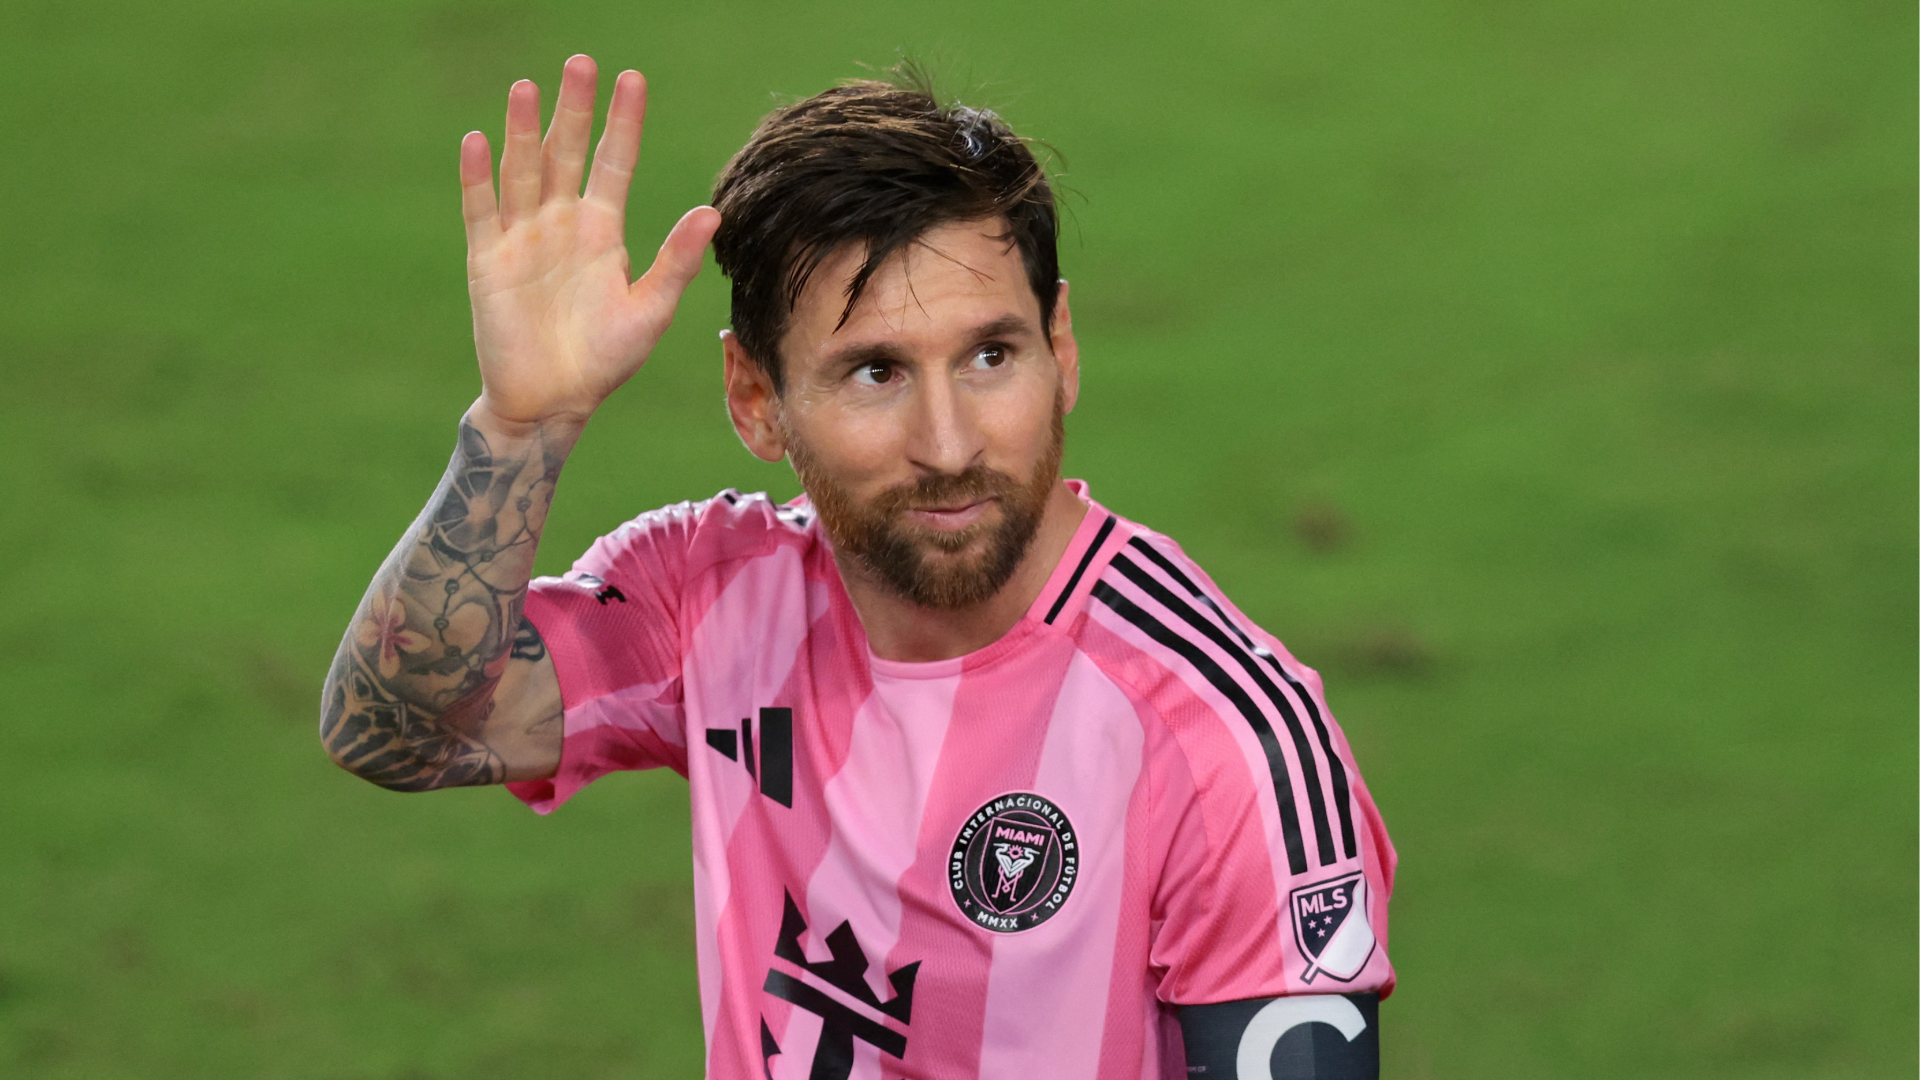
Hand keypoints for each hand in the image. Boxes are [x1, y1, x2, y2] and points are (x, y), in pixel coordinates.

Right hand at [460, 55, 721, 428]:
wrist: (552, 403)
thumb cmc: (605, 361)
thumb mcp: (649, 311)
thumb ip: (676, 261)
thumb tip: (712, 212)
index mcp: (603, 232)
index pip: (615, 162)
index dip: (623, 123)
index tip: (631, 78)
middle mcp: (563, 224)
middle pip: (567, 152)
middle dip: (574, 110)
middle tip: (581, 63)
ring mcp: (523, 239)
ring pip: (523, 171)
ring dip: (522, 130)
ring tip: (526, 86)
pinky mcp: (489, 261)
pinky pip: (482, 210)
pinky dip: (478, 177)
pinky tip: (479, 141)